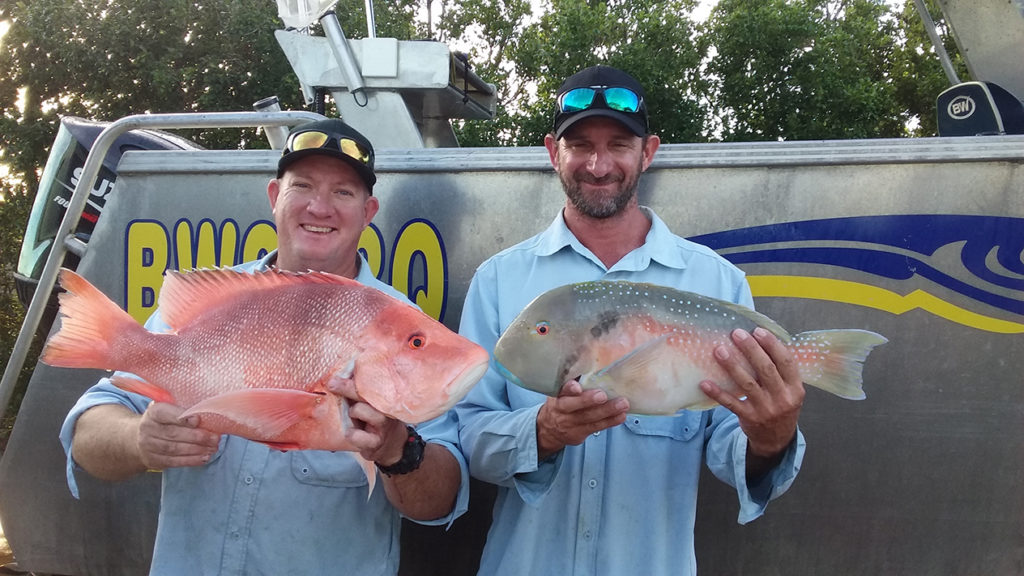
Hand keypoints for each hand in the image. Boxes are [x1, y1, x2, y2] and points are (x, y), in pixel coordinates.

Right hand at [137, 402, 219, 470]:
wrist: (141, 437)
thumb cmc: (164, 420)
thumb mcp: (169, 408)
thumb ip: (183, 407)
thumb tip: (208, 407)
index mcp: (153, 412)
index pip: (165, 413)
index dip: (181, 417)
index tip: (198, 420)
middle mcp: (148, 428)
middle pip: (173, 434)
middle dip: (197, 437)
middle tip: (215, 438)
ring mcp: (149, 446)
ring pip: (174, 449)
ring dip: (197, 450)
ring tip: (213, 448)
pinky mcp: (153, 460)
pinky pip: (174, 461)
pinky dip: (191, 460)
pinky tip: (204, 457)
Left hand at [326, 373, 407, 465]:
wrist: (393, 446)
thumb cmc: (376, 422)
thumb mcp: (371, 405)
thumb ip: (359, 393)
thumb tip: (339, 378)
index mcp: (383, 397)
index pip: (370, 382)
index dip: (354, 375)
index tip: (340, 372)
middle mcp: (384, 408)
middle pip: (365, 393)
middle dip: (347, 387)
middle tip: (332, 384)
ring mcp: (382, 425)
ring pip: (361, 409)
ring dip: (353, 411)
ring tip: (353, 416)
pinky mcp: (376, 441)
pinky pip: (357, 435)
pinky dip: (352, 434)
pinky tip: (351, 433)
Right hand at [536, 379, 629, 460]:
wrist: (550, 428)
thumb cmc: (562, 402)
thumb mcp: (562, 391)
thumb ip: (575, 379)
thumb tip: (598, 360)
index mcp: (558, 394)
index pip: (561, 390)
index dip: (569, 389)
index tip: (576, 386)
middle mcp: (562, 409)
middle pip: (574, 405)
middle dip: (588, 400)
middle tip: (602, 395)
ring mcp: (571, 422)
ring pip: (589, 417)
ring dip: (607, 410)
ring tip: (622, 404)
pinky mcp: (580, 433)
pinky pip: (597, 427)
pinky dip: (611, 421)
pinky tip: (621, 415)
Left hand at [700, 327, 804, 463]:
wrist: (776, 439)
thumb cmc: (781, 405)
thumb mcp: (790, 391)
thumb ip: (780, 371)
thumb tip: (760, 340)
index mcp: (795, 388)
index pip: (786, 362)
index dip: (772, 345)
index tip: (758, 331)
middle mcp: (782, 398)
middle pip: (766, 369)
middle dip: (751, 349)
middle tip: (736, 333)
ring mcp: (765, 410)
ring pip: (747, 384)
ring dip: (732, 366)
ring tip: (719, 350)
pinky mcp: (749, 418)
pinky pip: (731, 403)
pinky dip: (717, 393)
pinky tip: (705, 383)